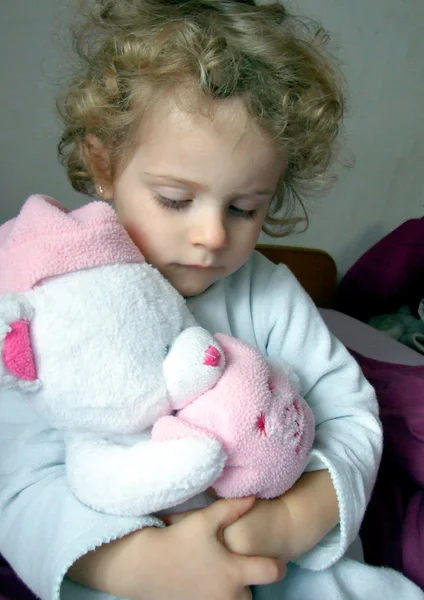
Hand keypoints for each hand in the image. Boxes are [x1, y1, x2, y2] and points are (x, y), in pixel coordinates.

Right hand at [69, 496, 282, 599]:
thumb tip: (252, 497)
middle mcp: (227, 595)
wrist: (143, 567)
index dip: (276, 564)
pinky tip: (204, 579)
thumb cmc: (176, 541)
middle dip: (247, 579)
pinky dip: (215, 594)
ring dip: (232, 590)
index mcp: (234, 572)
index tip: (271, 557)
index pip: (272, 572)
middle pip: (252, 592)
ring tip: (219, 571)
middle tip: (236, 562)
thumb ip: (232, 508)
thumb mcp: (204, 520)